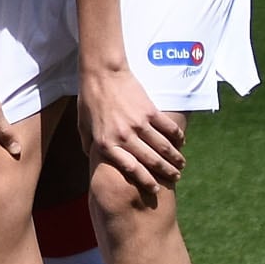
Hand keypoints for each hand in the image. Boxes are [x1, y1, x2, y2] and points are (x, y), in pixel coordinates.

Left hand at [82, 64, 185, 199]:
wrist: (102, 74)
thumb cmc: (89, 100)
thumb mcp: (82, 125)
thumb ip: (88, 144)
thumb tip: (90, 159)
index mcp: (107, 143)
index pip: (131, 169)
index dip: (146, 181)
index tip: (155, 189)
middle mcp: (124, 136)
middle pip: (152, 161)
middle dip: (166, 172)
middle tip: (175, 178)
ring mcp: (139, 124)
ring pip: (164, 148)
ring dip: (175, 159)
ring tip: (181, 165)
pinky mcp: (151, 111)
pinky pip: (169, 129)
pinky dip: (178, 138)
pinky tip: (182, 143)